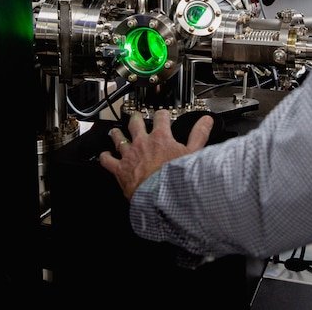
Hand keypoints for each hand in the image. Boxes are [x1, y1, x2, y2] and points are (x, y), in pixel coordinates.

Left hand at [99, 109, 213, 200]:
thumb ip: (199, 135)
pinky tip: (105, 155)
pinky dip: (105, 157)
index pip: (161, 117)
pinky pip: (107, 160)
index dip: (162, 114)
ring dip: (117, 134)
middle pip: (135, 123)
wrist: (162, 197)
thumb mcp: (194, 154)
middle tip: (136, 119)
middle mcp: (143, 142)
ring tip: (116, 132)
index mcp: (161, 137)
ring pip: (118, 138)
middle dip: (136, 119)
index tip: (163, 115)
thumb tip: (207, 121)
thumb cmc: (177, 178)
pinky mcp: (120, 169)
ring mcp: (130, 154)